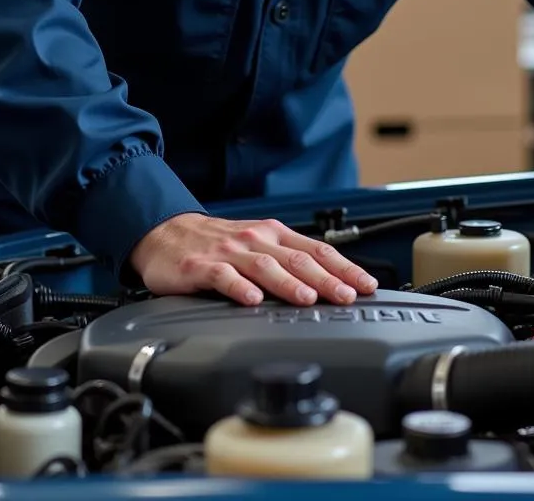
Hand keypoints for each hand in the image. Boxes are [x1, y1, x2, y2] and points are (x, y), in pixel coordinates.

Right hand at [129, 212, 377, 306]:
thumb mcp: (257, 246)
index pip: (317, 250)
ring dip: (289, 282)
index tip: (367, 285)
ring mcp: (229, 252)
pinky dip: (239, 288)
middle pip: (297, 259)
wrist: (166, 233)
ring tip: (308, 298)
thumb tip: (329, 285)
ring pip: (265, 266)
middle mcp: (256, 240)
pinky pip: (223, 276)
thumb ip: (288, 263)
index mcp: (273, 235)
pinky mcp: (202, 266)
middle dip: (327, 279)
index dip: (344, 267)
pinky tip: (252, 300)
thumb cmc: (216, 244)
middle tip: (348, 296)